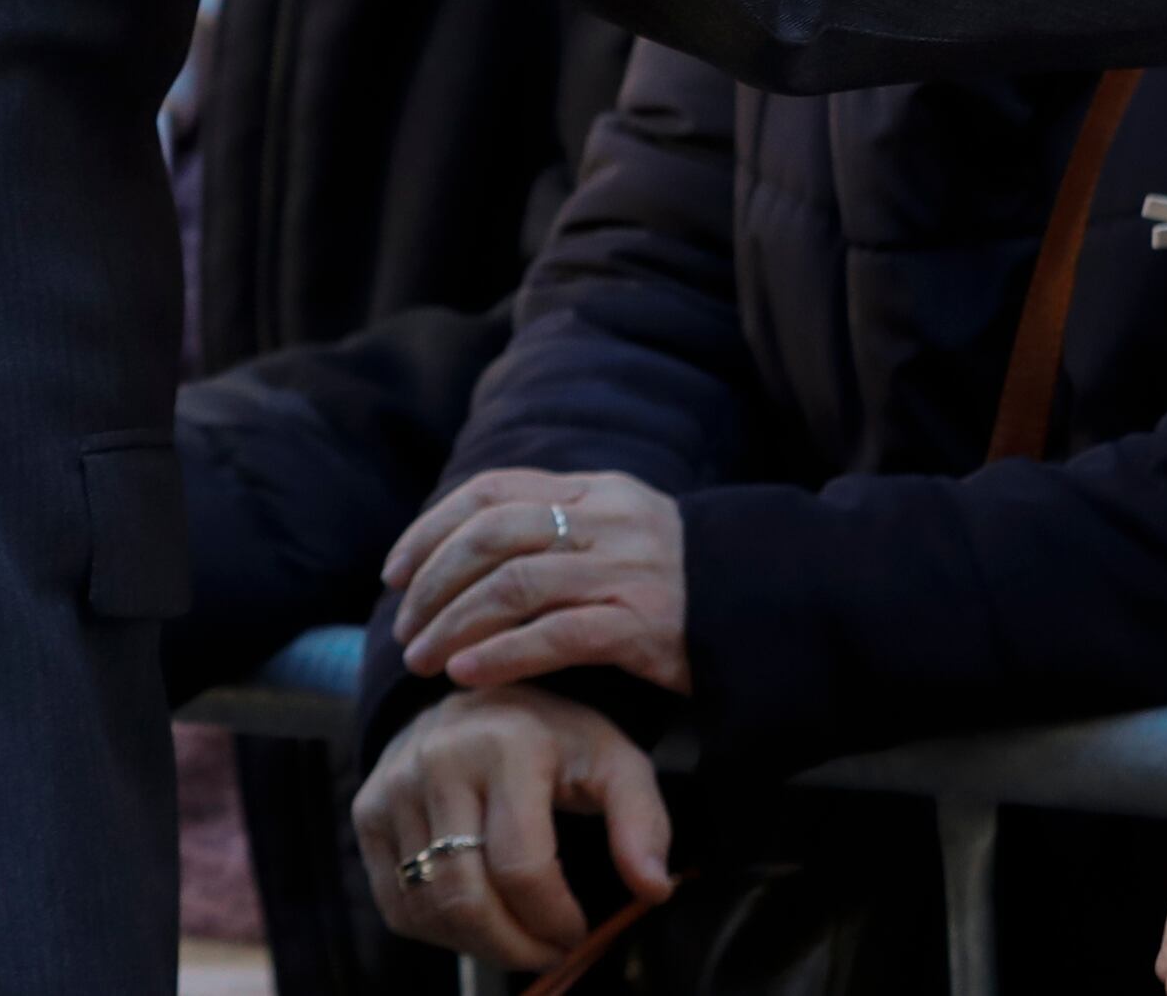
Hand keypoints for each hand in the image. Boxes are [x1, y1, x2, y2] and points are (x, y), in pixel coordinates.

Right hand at [350, 685, 672, 971]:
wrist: (476, 696)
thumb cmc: (553, 738)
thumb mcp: (612, 760)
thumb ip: (642, 821)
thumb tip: (655, 889)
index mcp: (506, 744)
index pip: (521, 867)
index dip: (553, 919)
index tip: (576, 930)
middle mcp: (438, 760)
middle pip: (466, 897)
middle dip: (514, 946)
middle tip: (546, 951)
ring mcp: (393, 786)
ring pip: (428, 907)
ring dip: (479, 944)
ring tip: (517, 936)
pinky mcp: (365, 810)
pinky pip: (397, 902)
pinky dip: (439, 930)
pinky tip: (477, 917)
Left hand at [385, 469, 689, 692]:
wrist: (772, 604)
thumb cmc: (683, 581)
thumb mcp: (622, 531)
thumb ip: (559, 529)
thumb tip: (465, 554)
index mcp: (595, 490)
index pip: (492, 491)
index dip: (431, 528)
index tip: (394, 572)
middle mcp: (608, 520)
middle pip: (492, 534)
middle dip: (433, 582)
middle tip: (402, 630)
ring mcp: (628, 571)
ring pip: (515, 584)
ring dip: (454, 624)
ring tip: (421, 661)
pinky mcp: (646, 625)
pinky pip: (558, 636)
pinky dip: (503, 655)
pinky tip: (467, 676)